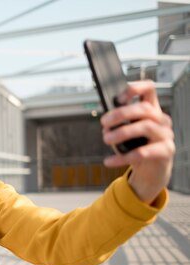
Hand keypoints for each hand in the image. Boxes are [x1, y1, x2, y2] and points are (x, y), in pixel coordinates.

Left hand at [100, 80, 174, 203]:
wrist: (151, 171)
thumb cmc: (137, 147)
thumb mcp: (127, 133)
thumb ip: (119, 124)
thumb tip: (106, 123)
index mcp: (152, 110)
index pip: (149, 89)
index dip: (134, 89)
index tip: (118, 99)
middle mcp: (161, 120)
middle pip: (145, 108)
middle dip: (121, 113)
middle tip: (103, 123)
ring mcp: (166, 135)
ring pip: (146, 127)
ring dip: (122, 132)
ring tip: (106, 139)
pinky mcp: (166, 151)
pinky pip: (143, 153)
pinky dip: (122, 157)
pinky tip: (109, 161)